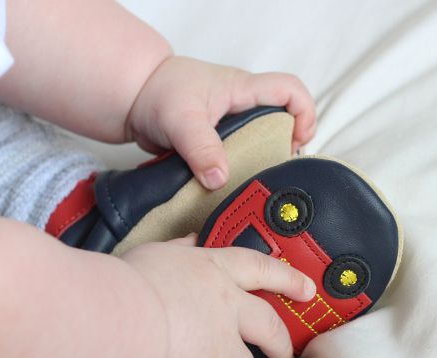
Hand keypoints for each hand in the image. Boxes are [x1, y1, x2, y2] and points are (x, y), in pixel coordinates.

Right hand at [122, 234, 315, 357]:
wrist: (120, 313)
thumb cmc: (131, 280)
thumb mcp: (157, 253)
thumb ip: (180, 248)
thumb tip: (192, 239)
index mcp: (215, 272)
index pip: (261, 269)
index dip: (287, 278)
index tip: (308, 290)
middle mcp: (226, 308)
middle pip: (269, 328)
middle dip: (280, 347)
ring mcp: (220, 345)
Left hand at [126, 56, 315, 189]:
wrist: (132, 101)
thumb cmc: (157, 93)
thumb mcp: (181, 119)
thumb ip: (201, 148)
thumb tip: (220, 179)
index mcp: (243, 90)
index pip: (290, 90)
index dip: (304, 114)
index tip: (296, 143)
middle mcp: (242, 107)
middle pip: (281, 122)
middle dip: (284, 147)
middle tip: (273, 173)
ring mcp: (230, 125)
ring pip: (258, 143)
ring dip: (259, 163)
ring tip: (253, 185)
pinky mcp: (217, 142)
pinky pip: (237, 156)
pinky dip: (238, 171)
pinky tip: (231, 188)